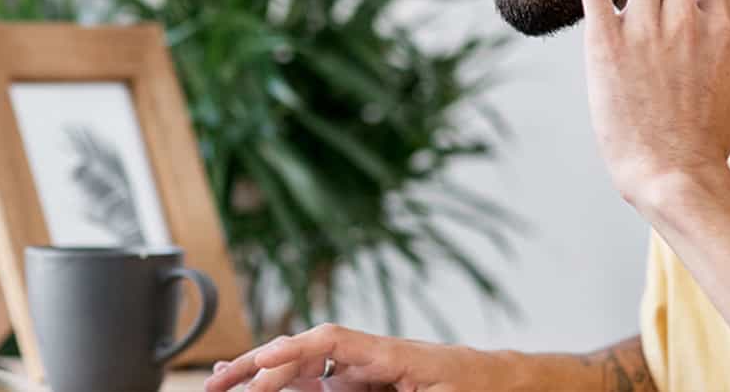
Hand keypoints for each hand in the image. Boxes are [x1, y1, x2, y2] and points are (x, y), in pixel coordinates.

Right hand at [204, 323, 505, 391]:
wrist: (512, 382)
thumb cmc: (484, 387)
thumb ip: (391, 391)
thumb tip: (334, 381)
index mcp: (393, 354)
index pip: (332, 343)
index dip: (292, 352)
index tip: (259, 367)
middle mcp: (376, 358)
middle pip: (307, 353)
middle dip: (260, 365)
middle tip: (217, 383)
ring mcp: (373, 372)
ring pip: (310, 372)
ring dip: (269, 380)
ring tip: (226, 387)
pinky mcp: (376, 385)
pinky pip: (328, 385)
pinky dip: (296, 389)